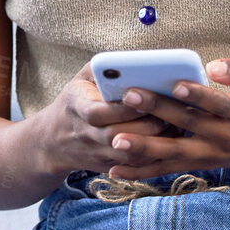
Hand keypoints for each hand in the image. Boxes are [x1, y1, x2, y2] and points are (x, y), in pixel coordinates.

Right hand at [33, 63, 169, 177]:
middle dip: (148, 124)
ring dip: (155, 142)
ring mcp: (97, 154)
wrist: (54, 139)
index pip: (99, 113)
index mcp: (76, 108)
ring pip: (130, 155)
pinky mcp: (108, 167)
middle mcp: (85, 135)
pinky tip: (169, 141)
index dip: (124, 107)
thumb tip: (136, 62)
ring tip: (175, 125)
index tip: (148, 95)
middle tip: (173, 111)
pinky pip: (134, 166)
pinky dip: (154, 155)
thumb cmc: (77, 99)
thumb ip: (105, 68)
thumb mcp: (82, 78)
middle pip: (119, 136)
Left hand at [104, 59, 229, 181]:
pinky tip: (116, 171)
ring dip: (143, 146)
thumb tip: (213, 66)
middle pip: (188, 124)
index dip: (199, 95)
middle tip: (129, 96)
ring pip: (173, 152)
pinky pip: (167, 169)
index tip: (177, 84)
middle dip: (157, 110)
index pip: (218, 104)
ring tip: (116, 139)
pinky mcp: (199, 164)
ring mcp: (210, 154)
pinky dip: (142, 172)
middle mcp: (225, 137)